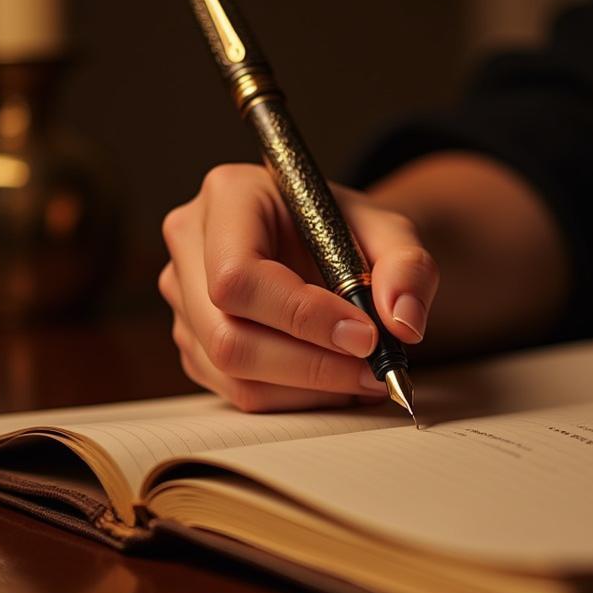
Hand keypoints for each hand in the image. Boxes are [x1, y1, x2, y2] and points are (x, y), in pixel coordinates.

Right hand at [158, 163, 438, 411]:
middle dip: (309, 364)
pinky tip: (337, 380)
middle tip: (374, 371)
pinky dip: (295, 398)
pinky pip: (236, 391)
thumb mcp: (393, 232)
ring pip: (231, 371)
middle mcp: (192, 242)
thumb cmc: (354, 231)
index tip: (366, 337)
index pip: (240, 274)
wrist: (336, 244)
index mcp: (230, 194)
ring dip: (307, 388)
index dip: (301, 316)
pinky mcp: (195, 340)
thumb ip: (409, 267)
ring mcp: (184, 296)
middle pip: (226, 333)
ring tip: (365, 376)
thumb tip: (403, 323)